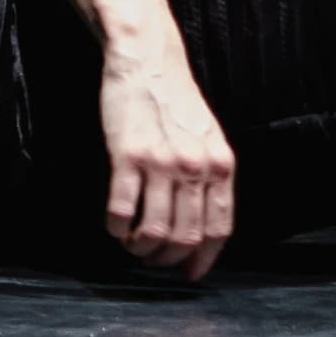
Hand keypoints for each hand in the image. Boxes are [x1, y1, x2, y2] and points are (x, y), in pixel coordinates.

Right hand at [98, 51, 236, 280]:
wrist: (148, 62)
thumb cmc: (176, 101)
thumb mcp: (208, 138)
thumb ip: (209, 176)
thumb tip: (201, 223)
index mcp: (220, 166)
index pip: (219, 229)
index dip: (203, 259)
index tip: (189, 274)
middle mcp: (196, 167)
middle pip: (186, 237)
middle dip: (167, 260)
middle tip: (152, 259)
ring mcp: (162, 163)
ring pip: (155, 232)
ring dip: (141, 249)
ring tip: (132, 244)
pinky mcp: (128, 156)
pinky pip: (122, 210)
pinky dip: (116, 228)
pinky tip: (115, 225)